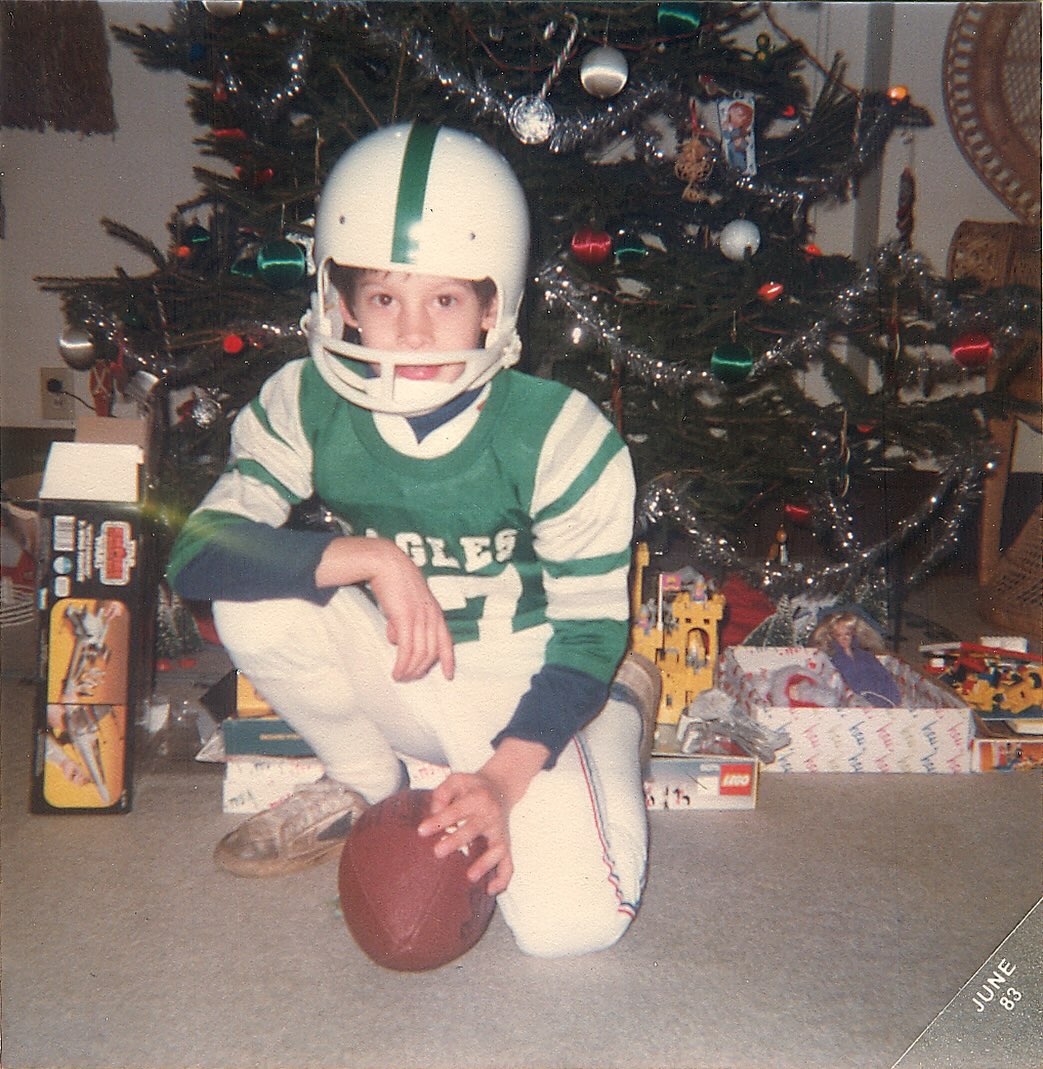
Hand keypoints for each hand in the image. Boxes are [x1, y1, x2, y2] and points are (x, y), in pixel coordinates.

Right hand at [315, 536, 453, 681]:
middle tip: (409, 679)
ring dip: (410, 670)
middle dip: (421, 669)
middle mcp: (431, 616)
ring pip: (420, 653)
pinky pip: (407, 649)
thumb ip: (405, 620)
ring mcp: (420, 617)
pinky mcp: (405, 618)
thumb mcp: (407, 602)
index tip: (448, 676)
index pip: (446, 640)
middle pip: (432, 651)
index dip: (448, 659)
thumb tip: (396, 639)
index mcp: (435, 611)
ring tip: (400, 677)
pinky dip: (402, 664)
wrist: (386, 563)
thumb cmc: (395, 580)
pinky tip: (396, 671)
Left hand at [417, 738, 549, 895]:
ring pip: (497, 849)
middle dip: (456, 841)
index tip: (421, 831)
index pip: (456, 809)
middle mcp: (490, 815)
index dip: (439, 820)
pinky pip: (509, 863)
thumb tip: (434, 813)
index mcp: (477, 798)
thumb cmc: (472, 787)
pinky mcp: (505, 844)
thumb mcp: (457, 779)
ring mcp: (499, 831)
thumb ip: (442, 792)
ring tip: (470, 876)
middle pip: (474, 829)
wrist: (501, 786)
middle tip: (437, 852)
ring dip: (485, 863)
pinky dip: (502, 878)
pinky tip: (489, 890)